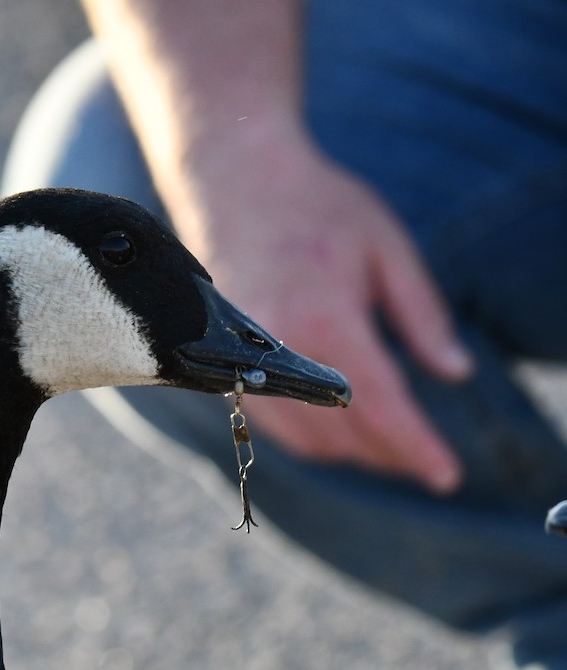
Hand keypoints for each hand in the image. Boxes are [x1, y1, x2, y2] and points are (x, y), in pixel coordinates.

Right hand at [164, 124, 472, 493]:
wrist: (237, 181)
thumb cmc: (317, 206)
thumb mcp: (388, 247)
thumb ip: (422, 315)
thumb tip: (456, 372)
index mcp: (327, 319)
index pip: (380, 406)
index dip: (416, 447)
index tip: (446, 476)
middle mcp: (279, 347)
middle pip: (342, 433)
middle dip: (389, 455)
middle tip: (424, 460)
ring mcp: (243, 356)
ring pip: (301, 437)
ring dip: (348, 452)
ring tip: (385, 446)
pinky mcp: (224, 358)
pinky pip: (268, 420)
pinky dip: (307, 436)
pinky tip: (335, 425)